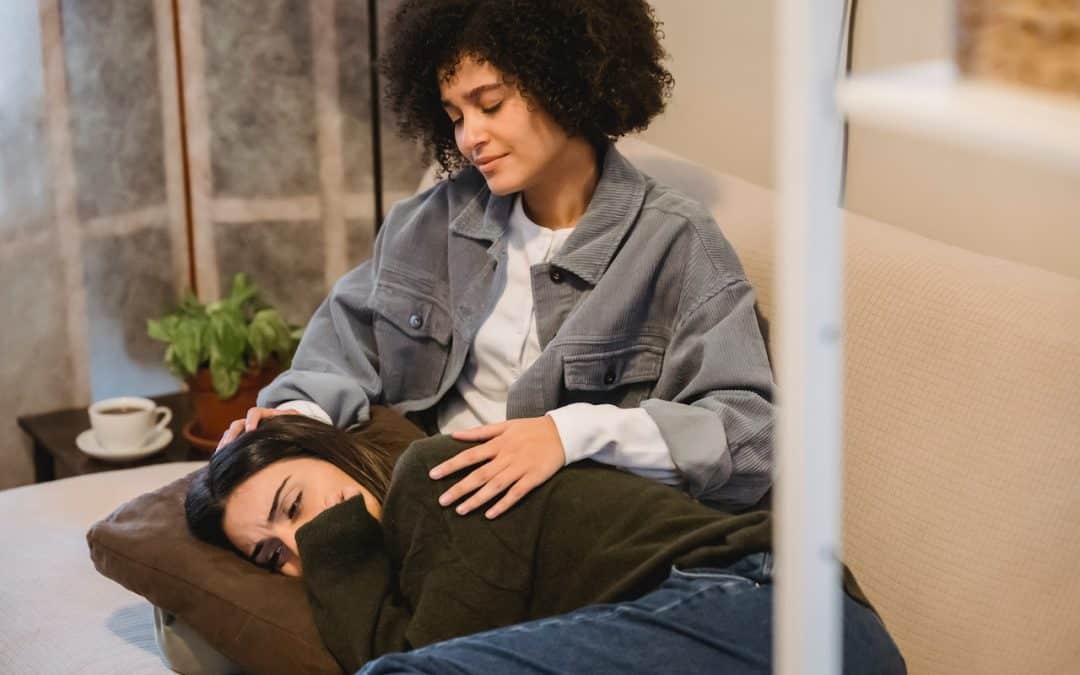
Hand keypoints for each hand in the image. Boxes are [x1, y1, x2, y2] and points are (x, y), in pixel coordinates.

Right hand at [215, 406, 299, 450]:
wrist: (291, 432)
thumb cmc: (294, 428)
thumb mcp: (296, 422)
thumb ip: (296, 419)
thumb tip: (298, 419)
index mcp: (266, 415)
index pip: (255, 413)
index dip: (252, 420)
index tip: (250, 430)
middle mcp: (253, 422)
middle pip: (238, 424)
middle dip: (232, 435)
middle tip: (228, 445)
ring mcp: (246, 432)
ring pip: (231, 434)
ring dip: (225, 443)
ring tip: (220, 455)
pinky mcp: (243, 442)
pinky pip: (230, 444)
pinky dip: (225, 451)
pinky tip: (221, 461)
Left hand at [430, 416, 565, 518]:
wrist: (562, 433)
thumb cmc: (531, 429)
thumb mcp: (505, 425)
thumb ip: (480, 431)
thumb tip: (455, 435)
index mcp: (498, 443)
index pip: (470, 455)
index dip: (451, 465)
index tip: (434, 474)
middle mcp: (507, 456)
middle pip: (479, 475)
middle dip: (459, 488)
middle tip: (442, 501)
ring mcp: (520, 468)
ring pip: (495, 486)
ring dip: (477, 499)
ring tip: (460, 511)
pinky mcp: (534, 479)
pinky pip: (516, 494)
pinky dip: (503, 504)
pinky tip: (490, 514)